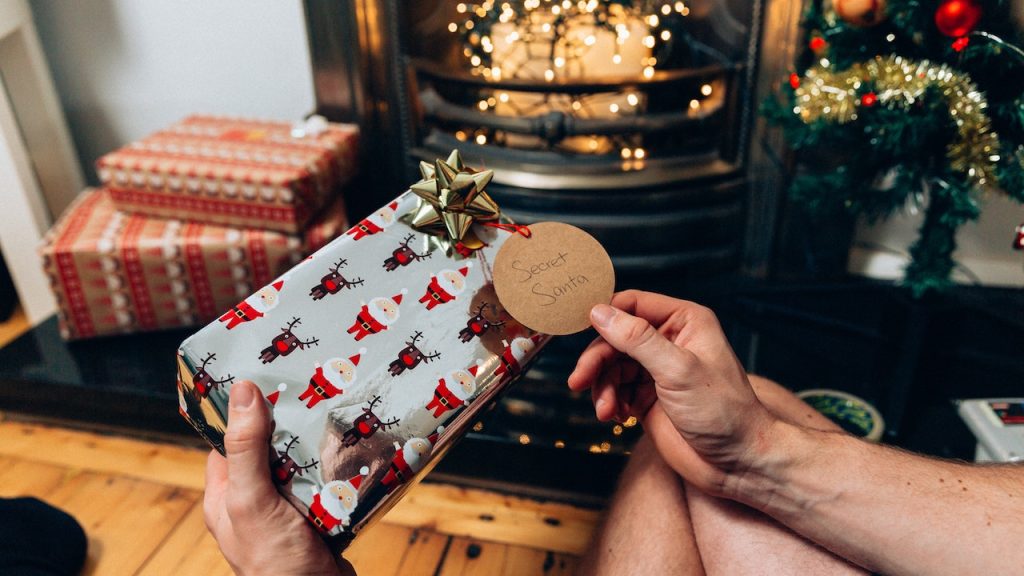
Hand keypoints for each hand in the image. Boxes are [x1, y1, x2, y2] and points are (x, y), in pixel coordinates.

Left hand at [204, 380, 354, 575]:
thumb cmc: (275, 561)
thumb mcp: (252, 499)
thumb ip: (245, 449)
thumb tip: (242, 392)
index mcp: (225, 496)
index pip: (227, 440)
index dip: (241, 410)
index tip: (262, 378)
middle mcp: (254, 500)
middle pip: (268, 447)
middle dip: (286, 422)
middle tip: (307, 388)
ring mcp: (286, 509)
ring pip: (300, 462)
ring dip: (316, 442)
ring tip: (332, 409)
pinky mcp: (318, 516)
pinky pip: (326, 480)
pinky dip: (337, 465)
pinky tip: (350, 447)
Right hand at [567, 290, 777, 495]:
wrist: (737, 463)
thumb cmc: (724, 412)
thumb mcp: (678, 369)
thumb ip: (637, 339)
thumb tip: (600, 312)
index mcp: (684, 321)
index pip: (633, 304)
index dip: (605, 314)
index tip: (579, 328)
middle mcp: (669, 341)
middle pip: (615, 337)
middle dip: (596, 360)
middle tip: (579, 380)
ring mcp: (657, 370)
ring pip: (611, 366)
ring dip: (602, 387)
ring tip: (606, 410)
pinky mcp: (647, 398)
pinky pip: (615, 390)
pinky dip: (609, 402)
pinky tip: (615, 417)